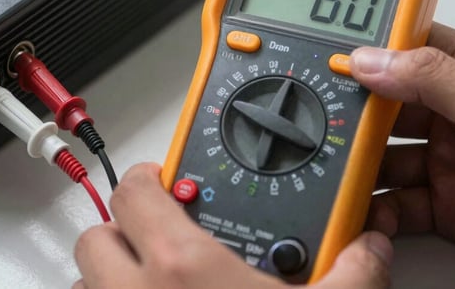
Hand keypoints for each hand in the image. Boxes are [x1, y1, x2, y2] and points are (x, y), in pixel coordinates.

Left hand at [73, 163, 392, 288]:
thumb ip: (353, 272)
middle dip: (123, 232)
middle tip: (158, 239)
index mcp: (182, 268)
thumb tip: (369, 248)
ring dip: (109, 279)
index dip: (148, 178)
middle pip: (97, 238)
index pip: (136, 192)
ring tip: (150, 285)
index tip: (164, 182)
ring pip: (85, 286)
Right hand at [350, 23, 454, 274]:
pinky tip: (368, 209)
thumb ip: (431, 78)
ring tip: (342, 172)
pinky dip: (378, 208)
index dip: (373, 52)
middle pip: (390, 107)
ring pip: (387, 157)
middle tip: (331, 125)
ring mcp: (451, 161)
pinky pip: (398, 203)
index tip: (335, 62)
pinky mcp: (446, 206)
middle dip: (359, 118)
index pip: (412, 49)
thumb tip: (371, 59)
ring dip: (363, 167)